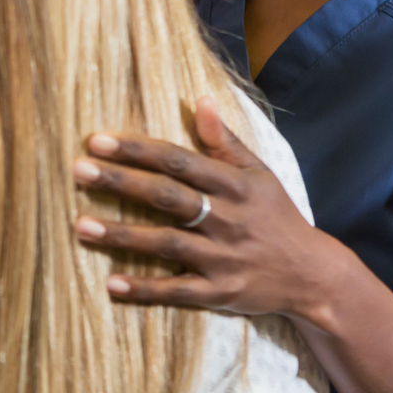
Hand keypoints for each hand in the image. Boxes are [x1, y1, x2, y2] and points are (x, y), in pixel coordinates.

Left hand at [72, 95, 335, 319]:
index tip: (97, 140)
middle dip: (121, 182)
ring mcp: (223, 258)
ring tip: (80, 225)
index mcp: (234, 184)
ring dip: (122, 235)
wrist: (314, 275)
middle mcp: (227, 219)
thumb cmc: (277, 216)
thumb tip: (201, 100)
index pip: (178, 161)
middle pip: (168, 197)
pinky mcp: (220, 293)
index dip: (137, 150)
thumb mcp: (259, 173)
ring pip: (166, 244)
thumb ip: (225, 141)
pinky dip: (145, 289)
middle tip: (78, 170)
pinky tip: (111, 283)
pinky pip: (178, 291)